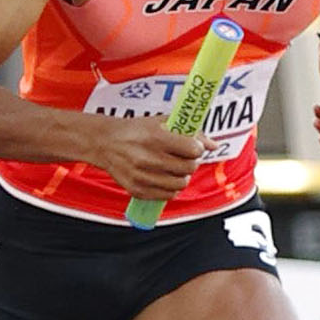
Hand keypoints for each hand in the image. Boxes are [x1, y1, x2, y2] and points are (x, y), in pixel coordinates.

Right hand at [88, 115, 207, 199]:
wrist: (105, 142)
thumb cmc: (137, 130)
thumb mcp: (161, 123)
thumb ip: (189, 132)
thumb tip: (214, 146)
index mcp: (156, 137)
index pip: (193, 149)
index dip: (196, 149)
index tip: (192, 147)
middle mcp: (148, 158)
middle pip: (189, 168)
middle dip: (191, 163)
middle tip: (184, 158)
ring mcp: (142, 176)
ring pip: (180, 185)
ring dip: (181, 177)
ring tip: (174, 169)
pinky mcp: (137, 189)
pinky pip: (166, 196)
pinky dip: (170, 189)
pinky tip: (165, 178)